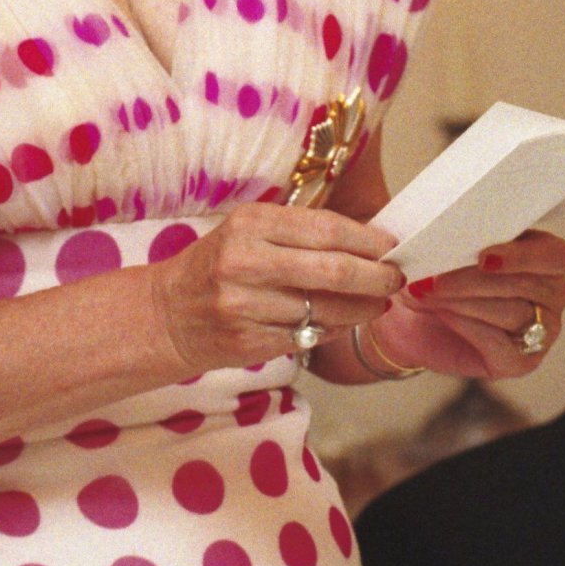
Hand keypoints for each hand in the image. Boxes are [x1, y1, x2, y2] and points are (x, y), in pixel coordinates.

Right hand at [148, 202, 403, 373]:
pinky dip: (332, 330)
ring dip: (361, 309)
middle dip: (376, 277)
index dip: (367, 239)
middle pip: (333, 270)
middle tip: (396, 279)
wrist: (168, 314)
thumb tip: (367, 243)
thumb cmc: (218, 264)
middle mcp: (245, 261)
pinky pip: (309, 337)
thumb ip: (298, 233)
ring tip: (376, 303)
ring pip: (326, 311)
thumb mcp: (248, 232)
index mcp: (249, 223)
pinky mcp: (249, 342)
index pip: (325, 228)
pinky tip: (339, 322)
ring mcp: (245, 305)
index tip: (392, 246)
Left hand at [368, 229, 564, 378]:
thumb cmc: (434, 271)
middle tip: (429, 278)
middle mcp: (551, 293)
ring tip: (422, 291)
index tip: (483, 257)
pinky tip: (440, 313)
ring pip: (511, 312)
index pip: (553, 254)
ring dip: (461, 301)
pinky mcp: (522, 360)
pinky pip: (499, 343)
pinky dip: (464, 325)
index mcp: (540, 254)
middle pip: (525, 285)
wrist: (411, 319)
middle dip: (471, 280)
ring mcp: (542, 330)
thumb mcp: (440, 244)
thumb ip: (448, 233)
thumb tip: (431, 233)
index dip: (522, 256)